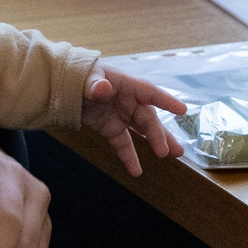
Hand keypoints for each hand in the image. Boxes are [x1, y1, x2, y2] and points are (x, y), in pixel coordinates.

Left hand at [80, 62, 186, 176]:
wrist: (66, 85)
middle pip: (148, 118)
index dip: (166, 101)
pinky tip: (136, 172)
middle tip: (168, 151)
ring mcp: (122, 115)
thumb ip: (94, 85)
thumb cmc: (80, 75)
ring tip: (172, 155)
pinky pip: (123, 144)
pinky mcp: (111, 128)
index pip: (149, 92)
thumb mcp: (85, 79)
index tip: (182, 110)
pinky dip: (129, 157)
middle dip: (158, 134)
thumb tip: (103, 88)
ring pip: (143, 131)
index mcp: (126, 84)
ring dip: (157, 143)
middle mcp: (129, 100)